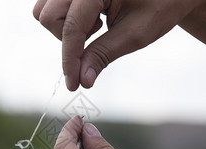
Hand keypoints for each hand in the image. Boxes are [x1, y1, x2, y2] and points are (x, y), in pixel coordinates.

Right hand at [33, 0, 203, 90]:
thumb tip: (82, 79)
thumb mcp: (135, 33)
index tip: (73, 84)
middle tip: (96, 39)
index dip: (70, 60)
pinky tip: (90, 20)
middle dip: (66, 39)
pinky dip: (64, 19)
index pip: (71, 28)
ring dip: (63, 27)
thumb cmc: (161, 4)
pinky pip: (51, 4)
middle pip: (47, 15)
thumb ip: (103, 55)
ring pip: (44, 9)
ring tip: (95, 27)